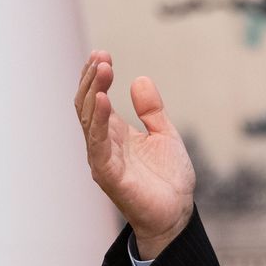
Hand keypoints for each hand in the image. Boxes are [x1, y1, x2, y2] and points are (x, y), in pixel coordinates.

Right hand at [75, 51, 195, 258]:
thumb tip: (139, 79)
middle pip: (87, 106)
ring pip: (88, 121)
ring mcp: (104, 158)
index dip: (96, 77)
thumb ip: (151, 110)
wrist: (177, 212)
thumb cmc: (168, 177)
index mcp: (115, 133)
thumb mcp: (164, 134)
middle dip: (91, 79)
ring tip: (101, 69)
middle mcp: (104, 144)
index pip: (96, 100)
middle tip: (100, 56)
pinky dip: (98, 121)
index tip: (102, 54)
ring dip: (92, 93)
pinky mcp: (109, 174)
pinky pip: (98, 145)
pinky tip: (102, 100)